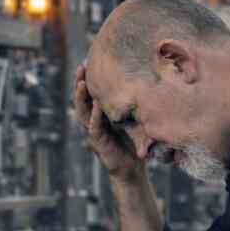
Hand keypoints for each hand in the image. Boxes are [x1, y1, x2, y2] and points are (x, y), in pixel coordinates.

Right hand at [72, 63, 143, 183]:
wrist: (133, 170)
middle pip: (83, 99)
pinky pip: (94, 128)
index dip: (88, 78)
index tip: (89, 60)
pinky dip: (94, 116)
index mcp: (101, 114)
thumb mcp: (135, 119)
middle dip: (80, 82)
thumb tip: (149, 81)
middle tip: (81, 66)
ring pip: (83, 112)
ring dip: (81, 97)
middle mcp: (94, 121)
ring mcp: (94, 132)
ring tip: (81, 83)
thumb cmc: (135, 143)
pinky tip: (96, 105)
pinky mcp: (99, 144)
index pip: (91, 93)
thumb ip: (134, 105)